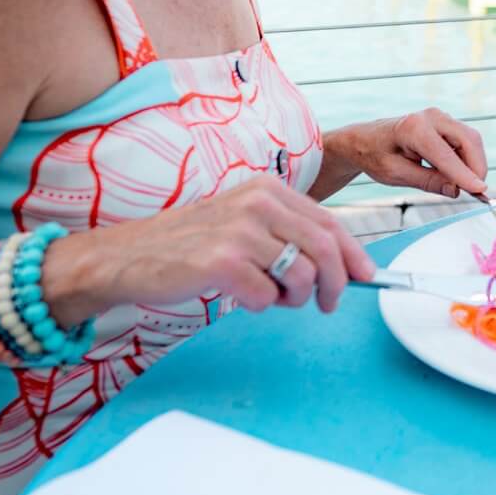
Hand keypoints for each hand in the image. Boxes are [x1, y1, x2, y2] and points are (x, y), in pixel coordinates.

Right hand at [43, 174, 375, 320]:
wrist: (129, 256)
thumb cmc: (190, 244)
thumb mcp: (244, 221)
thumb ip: (288, 234)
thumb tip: (344, 263)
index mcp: (267, 189)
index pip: (329, 222)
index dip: (354, 253)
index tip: (366, 276)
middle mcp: (257, 203)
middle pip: (325, 249)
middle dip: (335, 284)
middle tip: (326, 304)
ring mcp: (239, 231)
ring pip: (301, 275)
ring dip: (294, 298)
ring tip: (270, 296)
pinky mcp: (221, 262)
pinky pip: (266, 297)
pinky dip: (260, 305)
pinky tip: (240, 295)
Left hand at [336, 109, 489, 198]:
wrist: (365, 140)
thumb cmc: (377, 156)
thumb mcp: (397, 175)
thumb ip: (428, 181)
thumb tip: (457, 190)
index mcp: (413, 129)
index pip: (446, 155)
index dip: (465, 175)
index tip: (481, 191)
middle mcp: (430, 117)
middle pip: (468, 140)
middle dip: (476, 167)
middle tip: (477, 193)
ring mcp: (440, 117)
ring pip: (470, 139)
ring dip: (473, 164)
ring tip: (466, 186)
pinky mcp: (445, 123)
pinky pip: (465, 140)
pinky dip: (468, 159)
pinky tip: (460, 176)